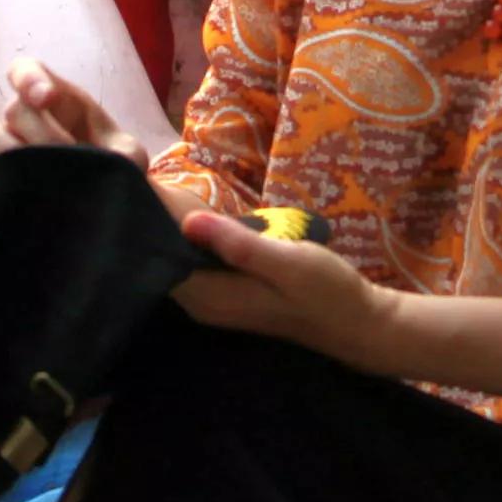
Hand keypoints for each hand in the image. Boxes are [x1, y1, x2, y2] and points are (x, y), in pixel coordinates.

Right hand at [0, 54, 132, 182]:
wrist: (96, 201)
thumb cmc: (109, 165)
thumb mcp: (125, 157)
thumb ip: (122, 152)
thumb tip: (114, 160)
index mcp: (55, 100)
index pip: (26, 72)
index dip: (30, 79)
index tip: (43, 98)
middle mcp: (24, 118)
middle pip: (12, 110)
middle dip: (36, 134)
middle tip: (58, 160)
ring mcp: (3, 146)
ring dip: (2, 151)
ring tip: (27, 176)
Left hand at [173, 202, 408, 368]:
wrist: (357, 321)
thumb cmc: (325, 291)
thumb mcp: (287, 262)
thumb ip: (238, 244)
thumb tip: (188, 220)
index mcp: (211, 298)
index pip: (160, 260)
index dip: (150, 225)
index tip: (145, 188)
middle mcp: (204, 305)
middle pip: (164, 262)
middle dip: (157, 226)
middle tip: (152, 181)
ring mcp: (216, 302)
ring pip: (179, 263)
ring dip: (174, 232)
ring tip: (167, 191)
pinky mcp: (228, 295)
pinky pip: (197, 266)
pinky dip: (194, 243)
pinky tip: (197, 218)